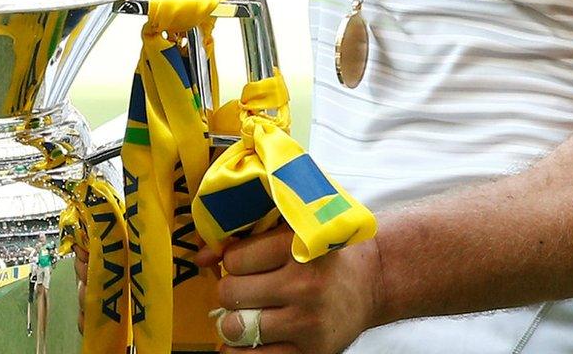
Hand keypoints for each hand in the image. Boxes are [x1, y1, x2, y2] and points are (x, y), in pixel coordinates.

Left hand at [204, 226, 380, 353]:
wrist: (372, 282)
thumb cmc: (323, 253)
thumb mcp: (291, 232)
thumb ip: (245, 240)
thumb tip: (200, 259)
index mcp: (300, 247)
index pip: (234, 260)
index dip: (234, 262)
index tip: (248, 264)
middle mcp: (305, 286)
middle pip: (230, 294)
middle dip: (231, 292)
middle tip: (246, 290)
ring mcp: (308, 323)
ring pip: (236, 329)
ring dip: (234, 323)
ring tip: (248, 315)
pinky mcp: (312, 352)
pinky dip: (242, 352)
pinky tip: (249, 341)